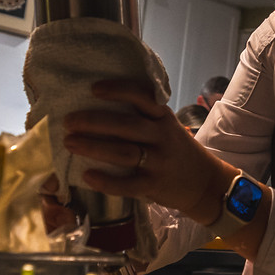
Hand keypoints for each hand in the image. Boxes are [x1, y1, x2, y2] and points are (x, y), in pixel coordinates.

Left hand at [64, 80, 234, 223]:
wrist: (205, 183)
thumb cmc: (177, 151)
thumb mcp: (167, 127)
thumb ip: (144, 118)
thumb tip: (99, 108)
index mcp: (163, 117)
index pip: (142, 97)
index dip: (118, 90)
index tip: (94, 89)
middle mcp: (162, 136)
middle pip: (125, 125)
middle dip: (93, 121)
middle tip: (68, 121)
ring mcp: (159, 161)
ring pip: (123, 153)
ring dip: (93, 147)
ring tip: (69, 143)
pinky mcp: (154, 185)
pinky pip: (128, 184)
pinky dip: (106, 181)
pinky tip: (87, 175)